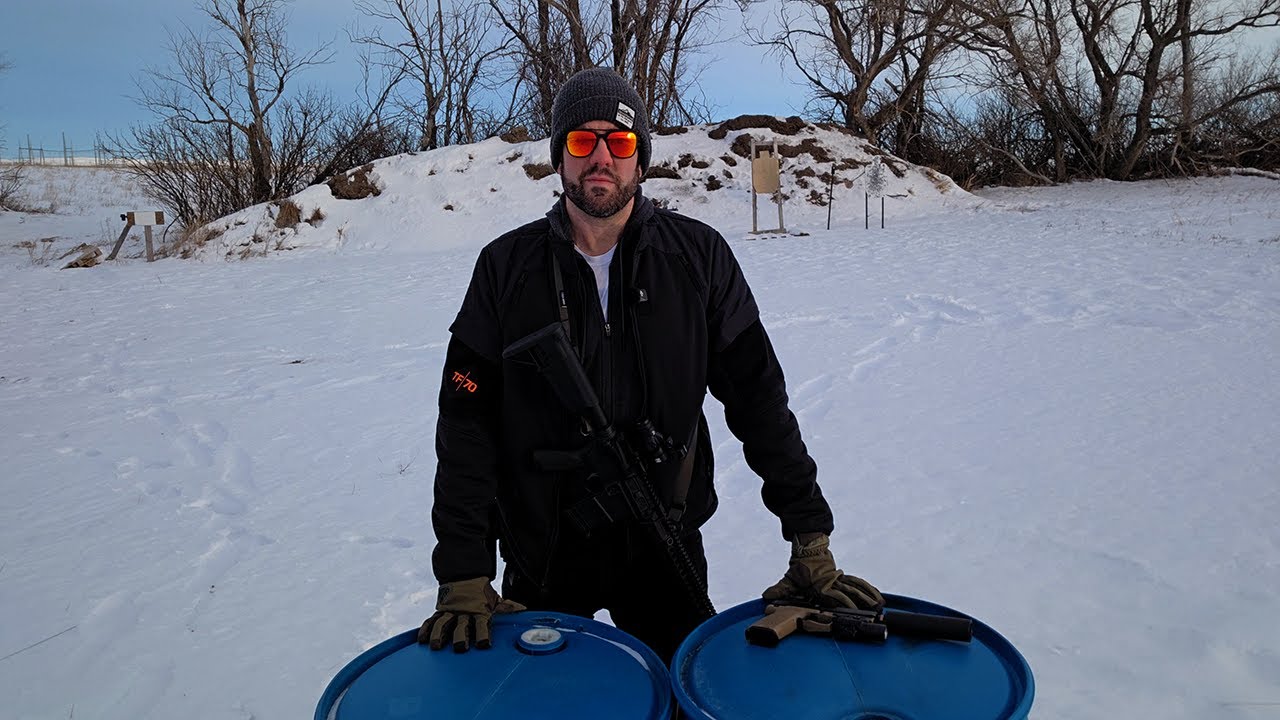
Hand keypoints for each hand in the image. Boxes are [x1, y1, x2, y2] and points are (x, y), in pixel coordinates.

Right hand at [417, 577, 525, 651]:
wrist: (463, 571)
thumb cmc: (481, 591)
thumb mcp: (495, 598)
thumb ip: (507, 607)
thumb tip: (523, 610)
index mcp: (479, 610)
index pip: (482, 624)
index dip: (483, 634)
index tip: (483, 645)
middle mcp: (464, 611)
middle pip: (462, 626)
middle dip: (460, 636)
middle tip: (459, 648)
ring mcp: (450, 611)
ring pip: (443, 623)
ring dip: (440, 635)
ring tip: (436, 647)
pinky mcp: (439, 610)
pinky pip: (431, 620)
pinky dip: (426, 629)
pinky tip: (421, 640)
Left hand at [762, 533, 883, 609]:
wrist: (809, 547)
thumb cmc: (799, 567)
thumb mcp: (789, 579)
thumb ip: (780, 589)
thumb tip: (766, 596)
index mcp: (821, 586)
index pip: (834, 596)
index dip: (843, 603)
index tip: (852, 612)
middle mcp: (832, 583)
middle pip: (850, 593)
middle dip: (862, 602)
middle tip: (874, 611)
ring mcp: (839, 578)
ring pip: (857, 587)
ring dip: (868, 595)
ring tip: (880, 604)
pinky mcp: (843, 575)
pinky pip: (857, 581)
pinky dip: (867, 587)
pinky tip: (876, 593)